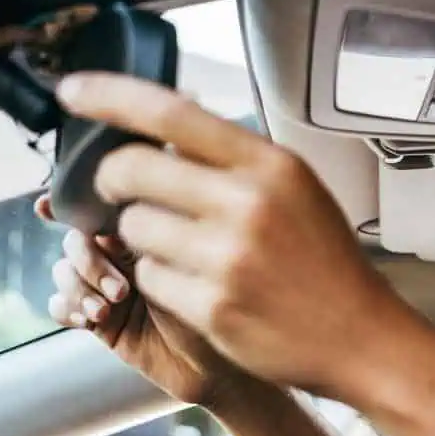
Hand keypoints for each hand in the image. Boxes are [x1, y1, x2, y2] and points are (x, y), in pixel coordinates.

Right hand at [38, 195, 232, 408]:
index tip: (46, 208)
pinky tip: (86, 320)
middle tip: (121, 291)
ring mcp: (106, 290)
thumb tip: (110, 224)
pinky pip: (61, 306)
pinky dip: (65, 309)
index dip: (67, 207)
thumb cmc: (217, 315)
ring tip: (105, 311)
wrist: (217, 370)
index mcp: (143, 238)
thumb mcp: (187, 273)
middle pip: (75, 242)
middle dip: (87, 261)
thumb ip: (150, 244)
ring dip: (77, 288)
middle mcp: (121, 260)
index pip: (99, 213)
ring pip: (64, 273)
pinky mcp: (98, 322)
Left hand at [56, 72, 413, 401]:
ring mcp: (227, 258)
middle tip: (115, 190)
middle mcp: (247, 205)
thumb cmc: (327, 266)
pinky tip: (195, 286)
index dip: (108, 96)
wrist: (361, 340)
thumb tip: (166, 129)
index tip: (72, 95)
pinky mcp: (212, 306)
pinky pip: (149, 277)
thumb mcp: (297, 191)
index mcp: (269, 166)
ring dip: (140, 237)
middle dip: (110, 180)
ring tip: (179, 250)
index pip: (169, 112)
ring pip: (133, 227)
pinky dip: (159, 280)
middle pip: (131, 169)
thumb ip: (236, 160)